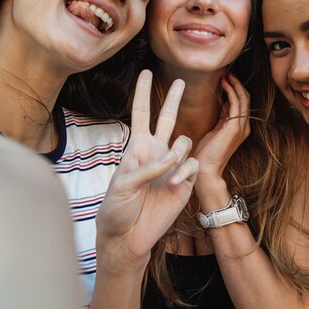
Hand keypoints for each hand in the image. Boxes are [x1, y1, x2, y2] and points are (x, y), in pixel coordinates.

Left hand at [95, 70, 197, 261]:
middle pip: (166, 118)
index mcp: (137, 147)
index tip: (145, 72)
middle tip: (180, 82)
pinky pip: (192, 165)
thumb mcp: (122, 185)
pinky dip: (185, 170)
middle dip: (173, 99)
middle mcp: (156, 152)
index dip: (143, 93)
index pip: (141, 114)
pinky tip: (174, 182)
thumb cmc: (116, 208)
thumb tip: (171, 157)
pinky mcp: (184, 182)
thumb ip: (145, 168)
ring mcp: (171, 166)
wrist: (128, 235)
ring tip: (169, 167)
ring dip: (178, 149)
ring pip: (184, 140)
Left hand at [193, 73, 249, 179]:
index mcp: (239, 127)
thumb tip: (223, 102)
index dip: (235, 89)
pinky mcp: (235, 127)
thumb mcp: (215, 130)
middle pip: (245, 98)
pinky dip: (231, 91)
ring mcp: (241, 127)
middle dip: (237, 84)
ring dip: (235, 84)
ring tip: (227, 75)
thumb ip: (221, 117)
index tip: (226, 78)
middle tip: (228, 72)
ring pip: (243, 98)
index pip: (241, 103)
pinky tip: (224, 84)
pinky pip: (236, 103)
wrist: (205, 170)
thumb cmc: (206, 153)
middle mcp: (244, 126)